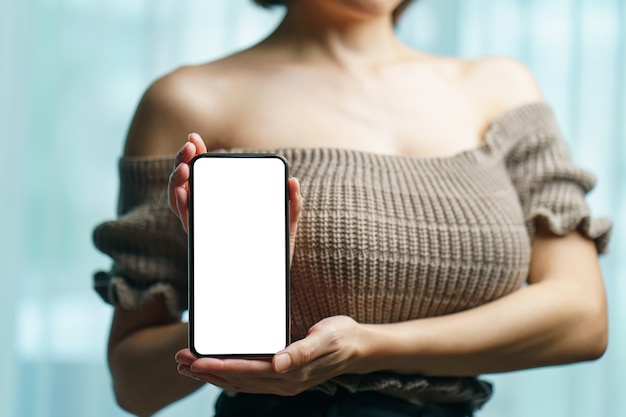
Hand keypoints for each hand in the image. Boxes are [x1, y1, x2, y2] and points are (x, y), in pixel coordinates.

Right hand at [168, 134, 303, 266]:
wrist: (269, 285)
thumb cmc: (275, 254)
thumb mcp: (287, 225)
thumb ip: (292, 204)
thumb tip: (293, 181)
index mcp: (224, 203)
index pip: (206, 175)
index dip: (196, 155)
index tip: (193, 138)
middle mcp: (209, 212)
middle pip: (187, 183)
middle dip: (182, 162)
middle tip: (188, 148)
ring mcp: (204, 227)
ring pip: (180, 199)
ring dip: (177, 181)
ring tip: (184, 169)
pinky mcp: (202, 241)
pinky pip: (186, 221)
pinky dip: (180, 205)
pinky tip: (182, 192)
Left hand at [175, 316, 367, 394]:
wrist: (358, 347)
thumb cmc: (340, 336)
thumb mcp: (325, 336)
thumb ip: (301, 350)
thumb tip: (279, 362)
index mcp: (290, 372)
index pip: (246, 371)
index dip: (218, 366)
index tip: (194, 360)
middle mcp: (283, 382)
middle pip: (237, 379)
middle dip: (206, 371)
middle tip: (179, 360)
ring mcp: (282, 383)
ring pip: (240, 383)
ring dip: (213, 375)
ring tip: (188, 366)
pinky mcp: (282, 379)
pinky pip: (249, 381)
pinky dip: (229, 376)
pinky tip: (217, 371)